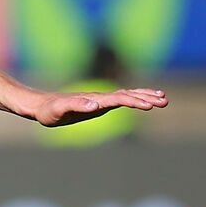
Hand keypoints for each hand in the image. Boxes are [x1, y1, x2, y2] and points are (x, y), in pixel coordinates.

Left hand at [22, 87, 167, 127]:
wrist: (41, 106)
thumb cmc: (48, 111)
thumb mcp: (59, 111)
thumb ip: (75, 106)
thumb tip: (95, 104)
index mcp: (93, 99)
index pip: (118, 99)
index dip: (133, 101)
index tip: (149, 105)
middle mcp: (99, 97)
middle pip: (126, 95)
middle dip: (145, 97)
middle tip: (164, 101)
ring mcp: (100, 99)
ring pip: (126, 95)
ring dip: (144, 96)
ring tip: (163, 98)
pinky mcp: (99, 103)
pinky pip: (121, 99)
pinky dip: (134, 98)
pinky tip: (144, 100)